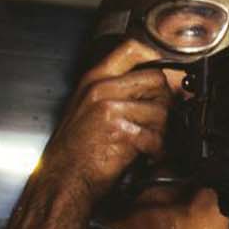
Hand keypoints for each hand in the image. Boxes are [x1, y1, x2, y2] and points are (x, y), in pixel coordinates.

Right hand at [37, 39, 173, 205]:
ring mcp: (110, 108)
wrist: (62, 180)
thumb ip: (117, 90)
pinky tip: (147, 154)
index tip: (166, 70)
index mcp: (93, 79)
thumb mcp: (87, 107)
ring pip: (161, 109)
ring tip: (151, 142)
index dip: (155, 57)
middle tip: (159, 120)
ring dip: (163, 130)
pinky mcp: (120, 131)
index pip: (131, 48)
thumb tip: (156, 85)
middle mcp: (101, 88)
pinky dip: (157, 150)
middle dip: (164, 101)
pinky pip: (156, 135)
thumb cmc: (74, 149)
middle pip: (156, 79)